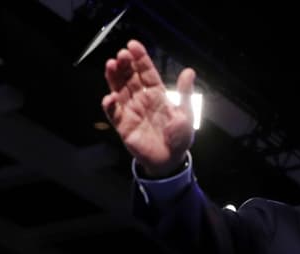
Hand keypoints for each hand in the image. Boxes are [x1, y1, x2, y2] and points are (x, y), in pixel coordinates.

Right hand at [102, 41, 196, 175]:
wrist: (171, 160)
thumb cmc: (179, 138)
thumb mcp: (185, 113)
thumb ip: (185, 93)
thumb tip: (189, 71)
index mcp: (156, 94)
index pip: (146, 72)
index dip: (140, 59)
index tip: (133, 45)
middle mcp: (141, 99)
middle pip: (130, 78)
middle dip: (125, 65)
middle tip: (121, 54)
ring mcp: (131, 111)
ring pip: (119, 90)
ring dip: (114, 78)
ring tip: (111, 65)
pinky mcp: (124, 126)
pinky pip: (114, 113)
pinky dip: (111, 105)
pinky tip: (110, 97)